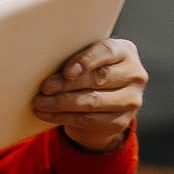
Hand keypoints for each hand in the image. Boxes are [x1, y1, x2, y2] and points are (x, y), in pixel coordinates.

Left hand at [34, 38, 145, 152]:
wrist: (105, 104)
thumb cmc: (89, 73)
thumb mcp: (87, 61)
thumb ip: (76, 59)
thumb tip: (44, 64)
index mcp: (124, 52)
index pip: (106, 52)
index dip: (86, 61)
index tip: (67, 71)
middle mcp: (134, 75)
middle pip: (98, 78)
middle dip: (67, 84)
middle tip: (45, 87)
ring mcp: (131, 100)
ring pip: (92, 102)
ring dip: (61, 103)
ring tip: (40, 102)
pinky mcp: (120, 122)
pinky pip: (88, 120)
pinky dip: (62, 117)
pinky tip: (45, 114)